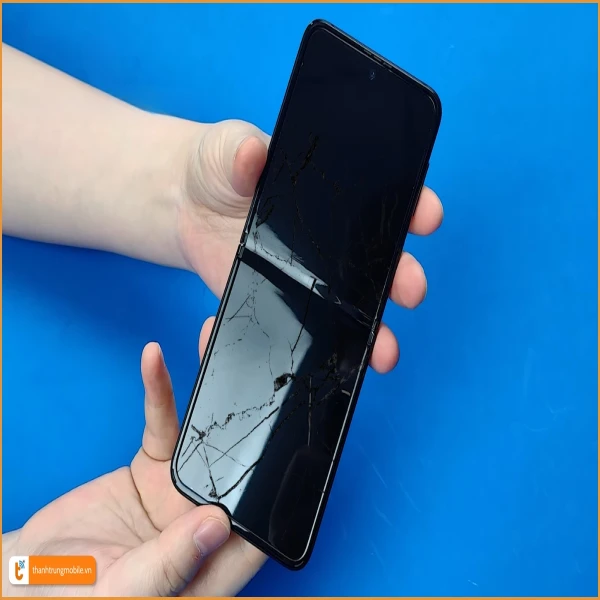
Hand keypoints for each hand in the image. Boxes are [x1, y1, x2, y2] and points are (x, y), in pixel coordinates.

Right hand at [3, 335, 264, 596]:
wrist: (28, 571)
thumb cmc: (68, 598)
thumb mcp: (122, 588)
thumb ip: (171, 562)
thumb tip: (219, 525)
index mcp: (209, 565)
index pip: (259, 527)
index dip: (279, 491)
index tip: (293, 444)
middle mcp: (202, 524)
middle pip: (237, 466)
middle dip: (249, 418)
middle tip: (261, 374)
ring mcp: (179, 493)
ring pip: (203, 436)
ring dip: (207, 389)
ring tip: (213, 343)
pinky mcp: (152, 469)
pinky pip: (160, 426)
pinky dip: (157, 392)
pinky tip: (154, 361)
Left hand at [175, 119, 442, 373]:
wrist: (186, 203)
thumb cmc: (219, 167)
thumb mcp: (228, 150)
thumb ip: (240, 152)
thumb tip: (251, 152)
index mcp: (332, 194)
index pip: (383, 198)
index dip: (412, 205)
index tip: (427, 216)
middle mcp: (330, 238)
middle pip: (377, 261)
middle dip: (402, 276)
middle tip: (412, 290)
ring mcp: (307, 275)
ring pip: (351, 305)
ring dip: (375, 329)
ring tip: (384, 353)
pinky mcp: (279, 301)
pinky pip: (303, 328)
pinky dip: (318, 348)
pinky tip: (325, 365)